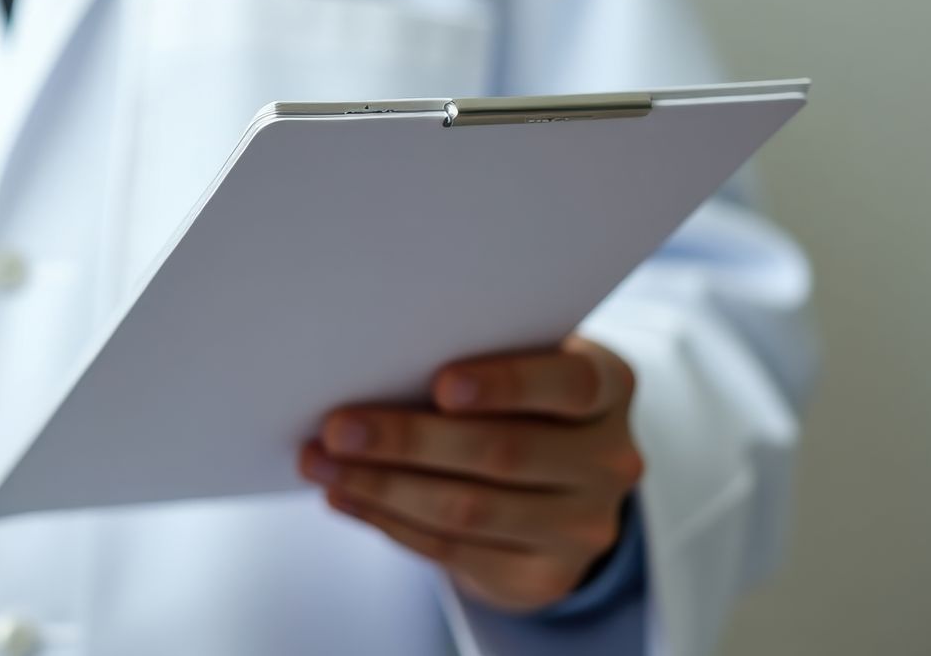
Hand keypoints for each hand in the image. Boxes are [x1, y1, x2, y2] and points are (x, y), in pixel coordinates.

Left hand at [298, 336, 642, 612]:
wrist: (558, 485)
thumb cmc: (522, 399)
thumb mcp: (522, 363)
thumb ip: (474, 356)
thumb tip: (371, 359)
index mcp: (609, 386)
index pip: (569, 383)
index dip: (506, 385)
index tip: (442, 383)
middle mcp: (609, 459)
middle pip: (503, 452)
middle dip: (409, 440)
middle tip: (338, 427)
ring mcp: (583, 524)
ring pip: (469, 509)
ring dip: (381, 486)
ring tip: (321, 463)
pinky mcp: (546, 574)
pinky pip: (454, 550)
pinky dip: (388, 521)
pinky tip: (344, 496)